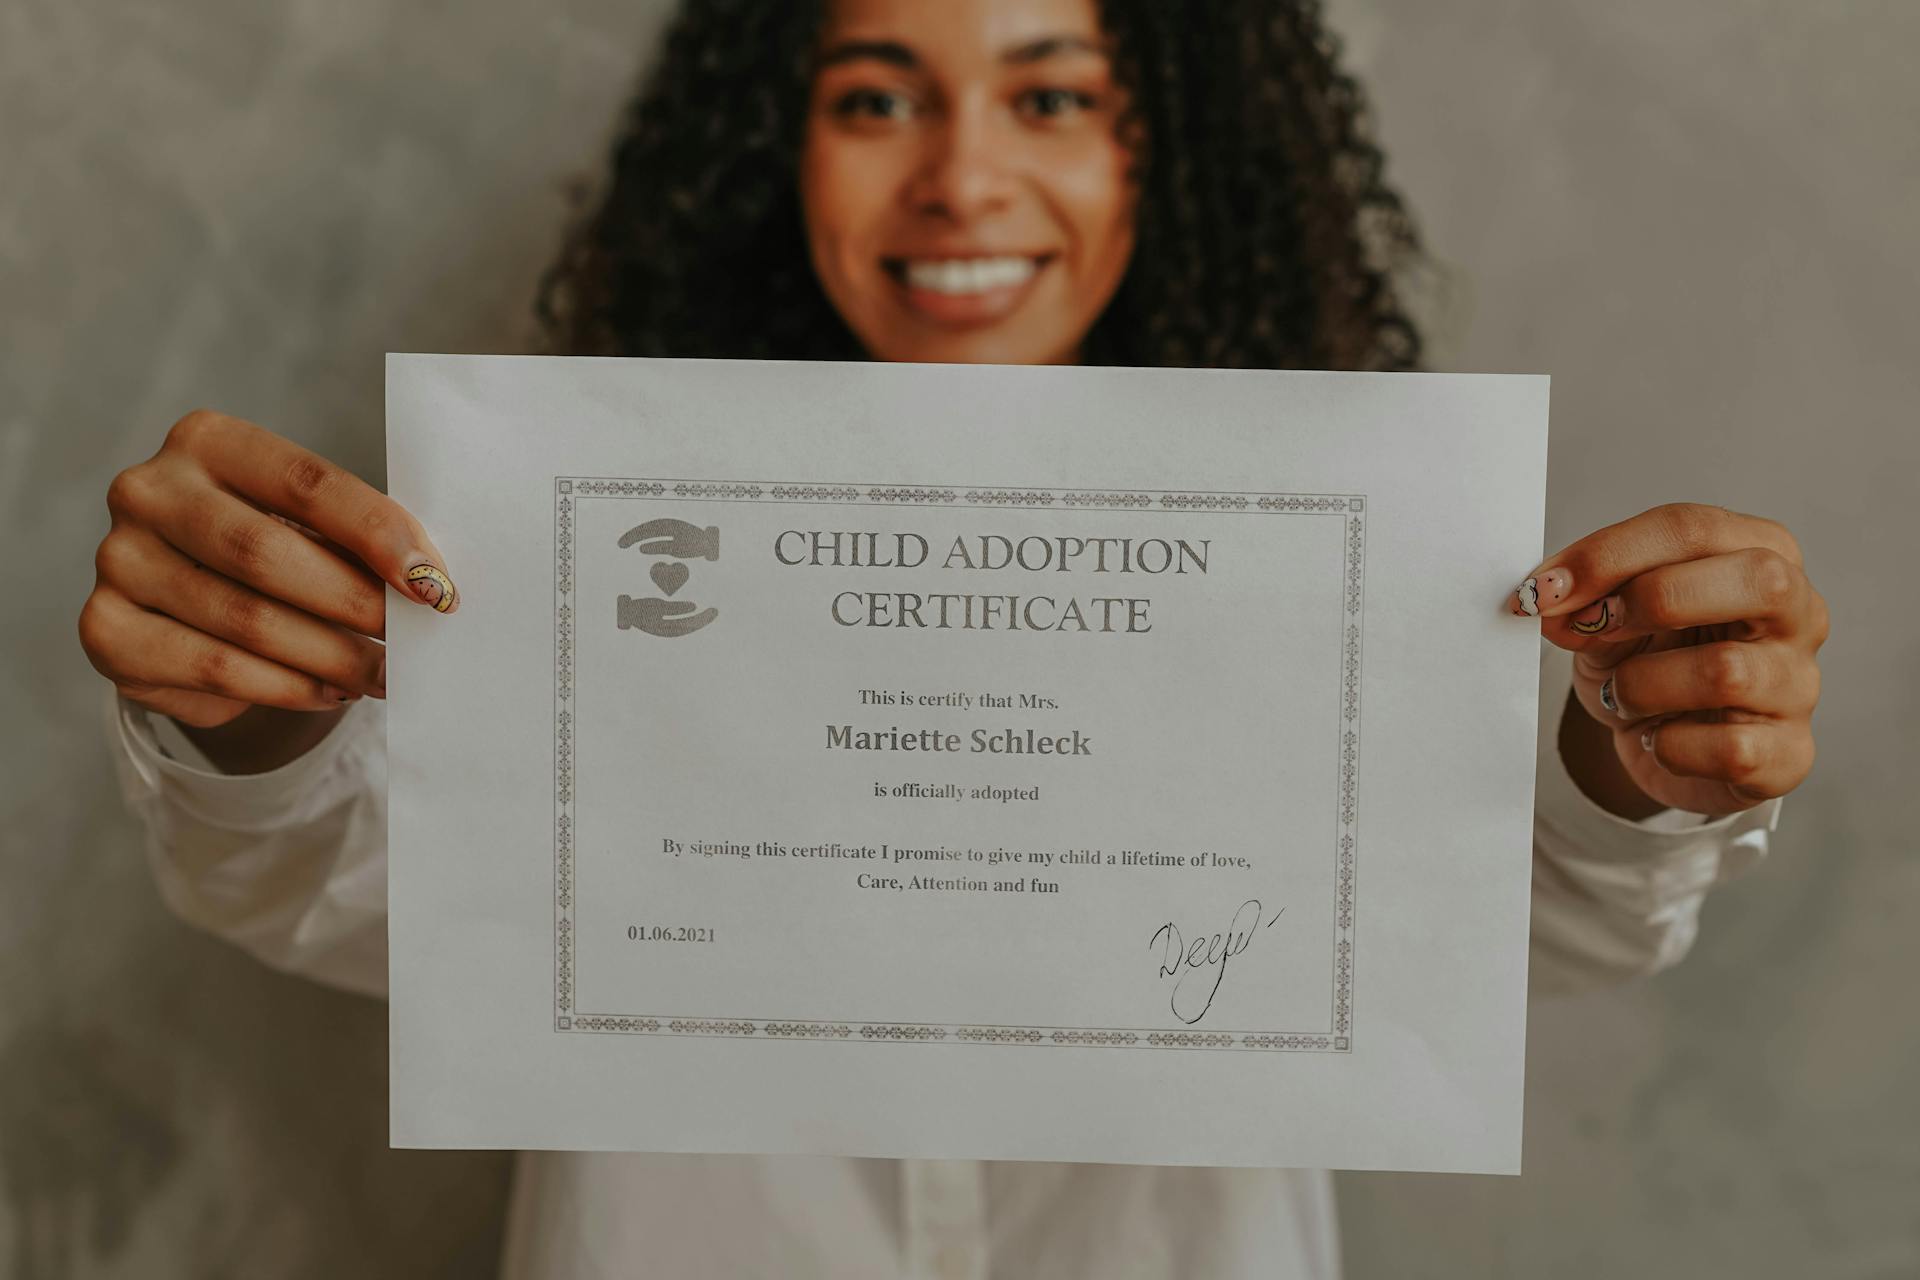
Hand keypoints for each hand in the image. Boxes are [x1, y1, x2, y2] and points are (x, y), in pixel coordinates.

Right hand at [79, 409, 458, 738]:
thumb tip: (428, 585)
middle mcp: (148, 491)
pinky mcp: (106, 629)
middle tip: (411, 639)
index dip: (376, 533)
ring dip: (330, 656)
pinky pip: (214, 667)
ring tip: (384, 676)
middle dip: (352, 602)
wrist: (184, 607)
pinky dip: (285, 686)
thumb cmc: (270, 549)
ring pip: (243, 619)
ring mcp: (119, 559)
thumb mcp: (309, 527)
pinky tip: (330, 692)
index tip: (434, 583)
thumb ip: (354, 542)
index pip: (304, 482)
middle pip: (263, 551)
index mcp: (206, 441)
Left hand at [1514, 503, 1826, 816]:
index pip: (1694, 528)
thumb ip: (1590, 596)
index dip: (1609, 554)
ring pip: (1728, 671)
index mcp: (1760, 554)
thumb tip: (1553, 598)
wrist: (1662, 743)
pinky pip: (1729, 749)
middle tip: (1593, 628)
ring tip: (1621, 696)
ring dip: (1642, 685)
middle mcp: (1798, 614)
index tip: (1542, 589)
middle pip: (1758, 578)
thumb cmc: (1648, 663)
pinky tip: (1657, 739)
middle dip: (1654, 599)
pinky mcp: (1790, 754)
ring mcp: (1800, 686)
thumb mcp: (1609, 616)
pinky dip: (1670, 747)